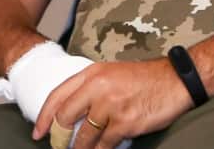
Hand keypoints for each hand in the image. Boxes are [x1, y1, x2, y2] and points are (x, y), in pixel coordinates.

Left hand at [32, 59, 194, 147]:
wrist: (175, 80)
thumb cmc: (143, 78)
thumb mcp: (109, 73)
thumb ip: (89, 87)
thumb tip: (70, 109)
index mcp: (90, 74)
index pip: (57, 96)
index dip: (44, 117)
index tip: (38, 132)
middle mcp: (97, 88)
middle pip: (65, 116)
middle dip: (58, 136)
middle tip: (57, 146)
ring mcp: (111, 106)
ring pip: (84, 135)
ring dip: (79, 148)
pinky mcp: (126, 122)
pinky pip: (105, 143)